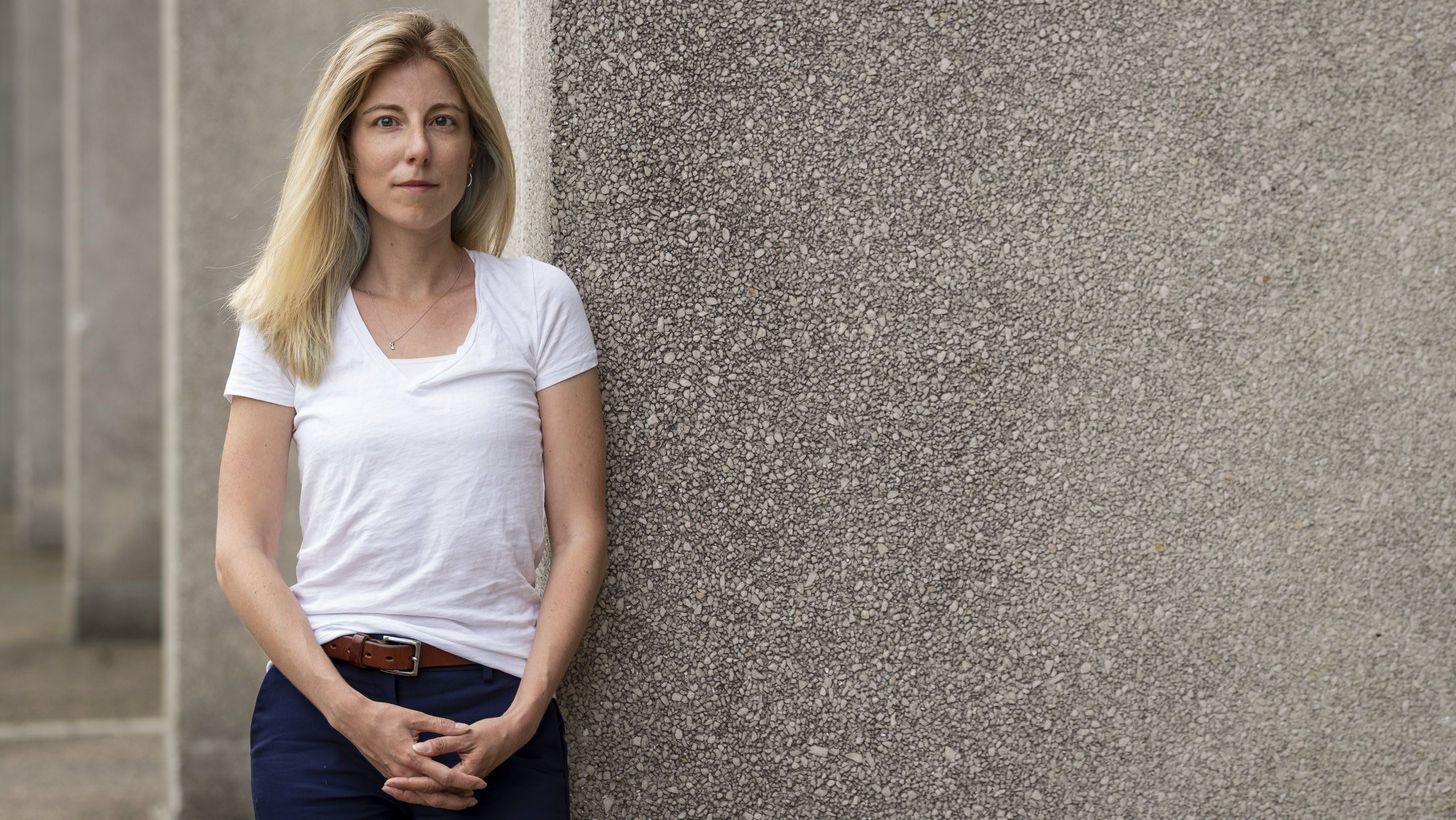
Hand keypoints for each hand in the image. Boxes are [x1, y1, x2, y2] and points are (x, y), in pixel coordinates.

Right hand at [331, 698, 485, 809]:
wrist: (355, 721)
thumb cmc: (384, 715)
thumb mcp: (415, 716)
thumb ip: (441, 725)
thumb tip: (464, 728)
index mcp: (412, 757)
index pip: (443, 777)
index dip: (463, 782)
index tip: (479, 784)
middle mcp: (403, 772)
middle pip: (433, 795)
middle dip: (455, 800)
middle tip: (473, 799)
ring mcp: (395, 776)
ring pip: (421, 797)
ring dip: (442, 800)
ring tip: (460, 800)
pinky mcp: (390, 775)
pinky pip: (411, 792)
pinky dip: (426, 797)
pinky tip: (437, 795)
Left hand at [381, 712, 536, 803]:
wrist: (514, 734)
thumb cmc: (493, 732)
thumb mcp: (467, 734)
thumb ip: (442, 741)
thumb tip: (419, 747)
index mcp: (464, 772)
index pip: (432, 783)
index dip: (410, 783)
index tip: (391, 780)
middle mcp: (464, 781)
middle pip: (432, 794)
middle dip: (408, 792)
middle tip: (387, 787)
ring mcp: (464, 781)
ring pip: (436, 793)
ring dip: (416, 792)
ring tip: (395, 788)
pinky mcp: (464, 776)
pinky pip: (442, 788)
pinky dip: (426, 787)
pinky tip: (414, 783)